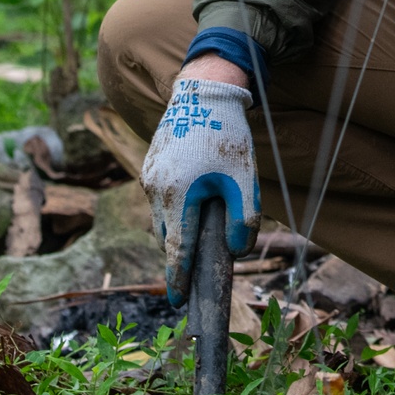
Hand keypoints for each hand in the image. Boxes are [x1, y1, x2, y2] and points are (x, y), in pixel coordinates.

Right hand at [140, 77, 259, 305]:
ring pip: (162, 217)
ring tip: (197, 234)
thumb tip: (235, 252)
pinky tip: (192, 203)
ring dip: (177, 229)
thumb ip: (243, 220)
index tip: (177, 302)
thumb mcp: (245, 180)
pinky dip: (173, 208)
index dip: (178, 278)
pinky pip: (159, 198)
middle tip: (193, 272)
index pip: (176, 249)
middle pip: (167, 236)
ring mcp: (149, 176)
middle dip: (179, 255)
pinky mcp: (150, 165)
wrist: (204, 92)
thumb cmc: (228, 136)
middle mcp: (156, 189)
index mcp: (178, 196)